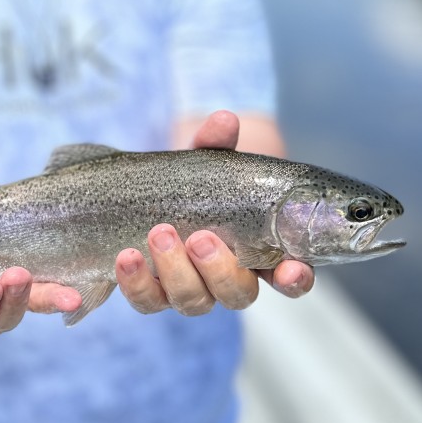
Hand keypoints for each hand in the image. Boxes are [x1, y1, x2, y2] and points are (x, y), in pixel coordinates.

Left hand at [116, 110, 314, 316]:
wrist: (151, 194)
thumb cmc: (198, 183)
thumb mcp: (207, 160)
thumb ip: (216, 144)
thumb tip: (223, 120)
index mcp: (259, 252)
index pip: (290, 277)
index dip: (294, 278)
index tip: (291, 268)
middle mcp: (229, 279)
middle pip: (238, 294)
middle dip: (220, 270)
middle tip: (201, 238)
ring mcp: (192, 290)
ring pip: (194, 302)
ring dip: (176, 272)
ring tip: (159, 233)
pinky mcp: (154, 294)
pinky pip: (147, 302)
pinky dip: (137, 284)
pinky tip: (127, 257)